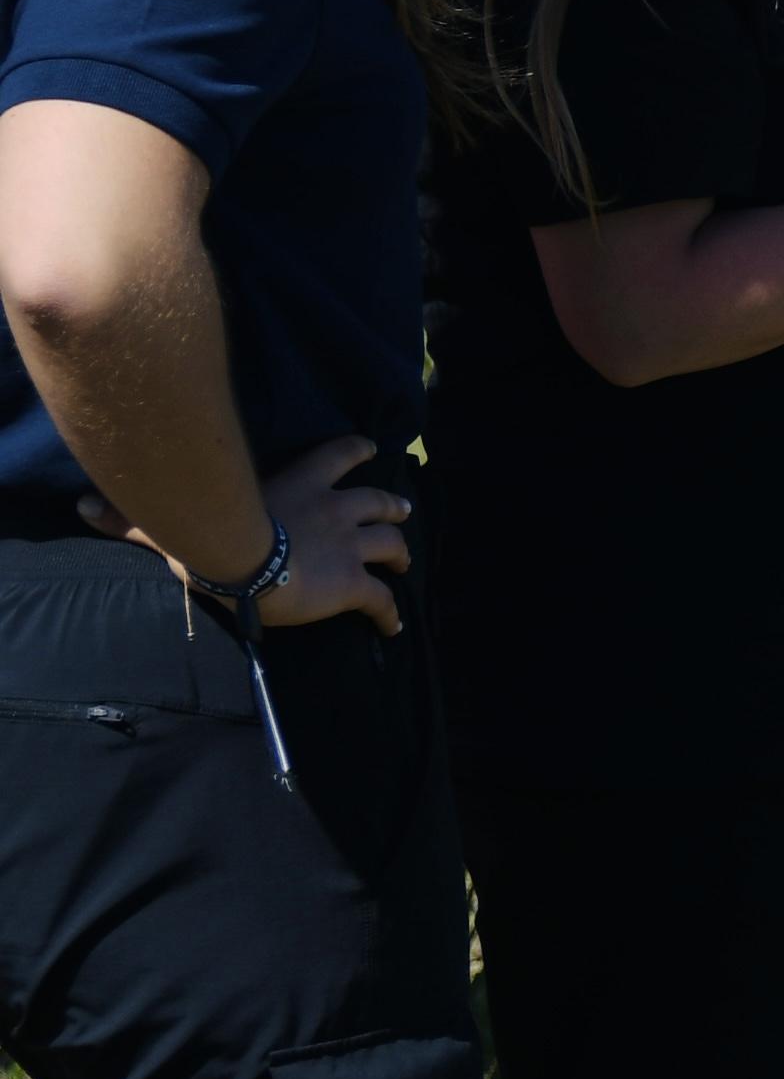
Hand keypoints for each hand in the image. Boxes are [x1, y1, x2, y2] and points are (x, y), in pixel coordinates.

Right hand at [79, 433, 411, 635]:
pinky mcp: (352, 583)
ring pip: (390, 542)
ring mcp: (349, 545)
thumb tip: (83, 506)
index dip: (358, 451)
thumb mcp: (181, 519)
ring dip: (401, 551)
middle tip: (403, 512)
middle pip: (378, 500)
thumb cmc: (212, 532)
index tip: (372, 451)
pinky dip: (391, 614)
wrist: (244, 560)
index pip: (340, 454)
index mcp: (303, 482)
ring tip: (405, 561)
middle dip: (393, 506)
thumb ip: (138, 517)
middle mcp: (336, 508)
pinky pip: (381, 600)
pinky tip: (394, 628)